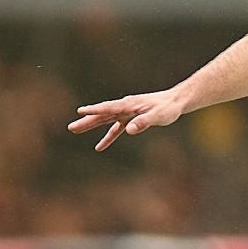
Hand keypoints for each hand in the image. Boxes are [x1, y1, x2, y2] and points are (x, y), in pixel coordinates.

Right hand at [68, 89, 186, 151]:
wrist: (176, 102)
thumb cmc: (168, 108)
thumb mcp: (158, 116)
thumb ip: (144, 122)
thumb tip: (129, 130)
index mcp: (129, 104)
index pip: (109, 108)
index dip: (95, 110)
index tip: (80, 111)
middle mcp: (125, 107)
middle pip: (103, 114)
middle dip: (87, 121)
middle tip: (71, 127)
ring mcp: (127, 112)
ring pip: (106, 120)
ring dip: (92, 125)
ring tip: (75, 130)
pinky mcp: (131, 118)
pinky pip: (116, 128)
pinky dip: (109, 136)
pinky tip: (100, 146)